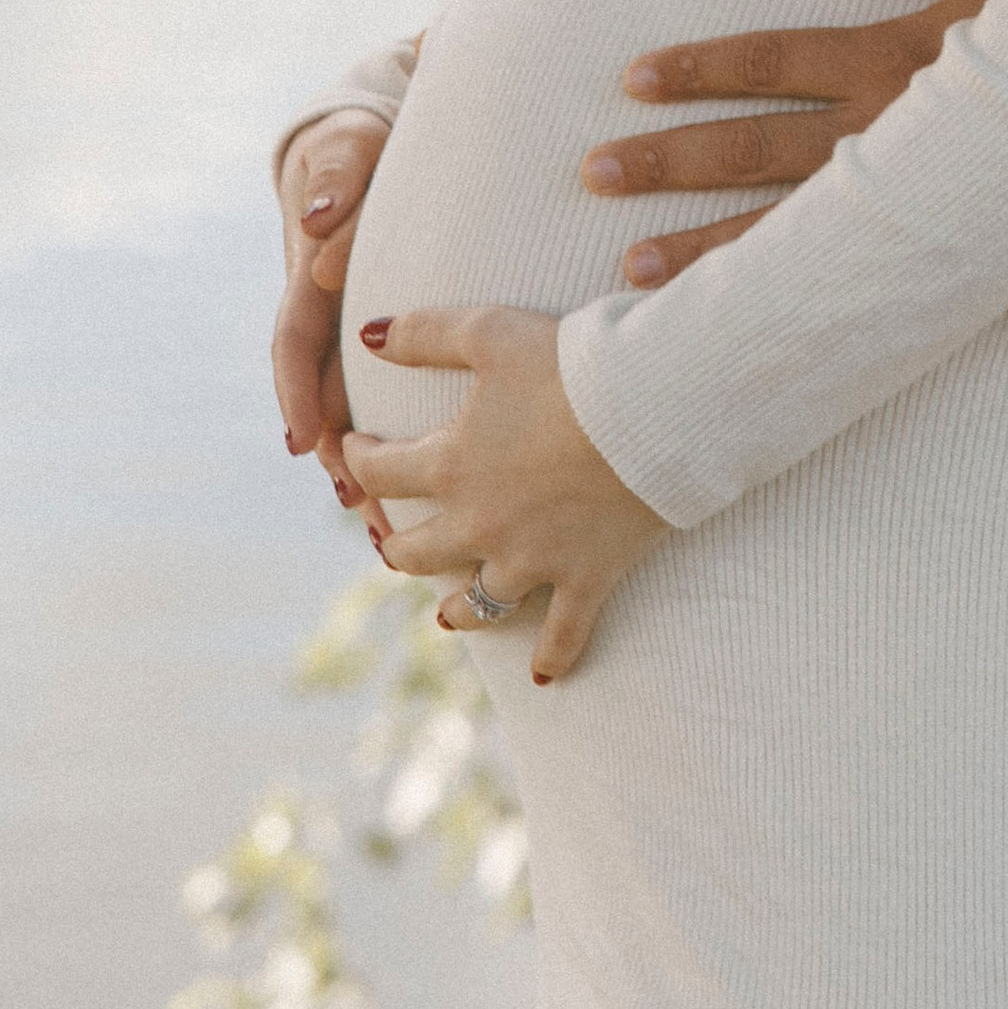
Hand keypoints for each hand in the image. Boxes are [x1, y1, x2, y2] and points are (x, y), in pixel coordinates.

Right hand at [274, 111, 389, 506]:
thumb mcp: (347, 150)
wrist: (374, 145)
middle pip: (325, 394)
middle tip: (361, 504)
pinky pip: (394, 392)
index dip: (297, 392)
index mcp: (309, 276)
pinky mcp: (393, 339)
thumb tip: (317, 222)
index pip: (296, 341)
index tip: (304, 441)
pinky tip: (433, 484)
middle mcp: (328, 314)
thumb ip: (335, 179)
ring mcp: (356, 330)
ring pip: (360, 405)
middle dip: (339, 454)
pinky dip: (408, 436)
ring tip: (395, 524)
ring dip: (373, 463)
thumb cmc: (359, 146)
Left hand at [341, 305, 667, 683]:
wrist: (653, 409)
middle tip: (390, 539)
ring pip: (476, 604)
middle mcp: (480, 523)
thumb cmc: (573, 362)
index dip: (359, 459)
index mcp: (452, 464)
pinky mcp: (584, 579)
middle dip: (396, 544)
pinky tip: (544, 677)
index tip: (354, 448)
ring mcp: (532, 559)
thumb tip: (367, 334)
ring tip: (448, 612)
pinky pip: (562, 635)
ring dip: (456, 610)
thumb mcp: (491, 331)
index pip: (381, 472)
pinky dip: (553, 657)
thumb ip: (425, 333)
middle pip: (416, 551)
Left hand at [590, 0, 1007, 289]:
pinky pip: (841, 283)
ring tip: (626, 274)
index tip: (632, 77)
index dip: (700, 69)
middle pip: (753, 150)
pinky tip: (730, 330)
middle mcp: (886, 134)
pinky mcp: (935, 252)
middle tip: (590, 172)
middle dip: (667, 162)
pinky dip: (780, 303)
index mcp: (894, 58)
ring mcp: (905, 202)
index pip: (774, 61)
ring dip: (702, 253)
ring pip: (784, 232)